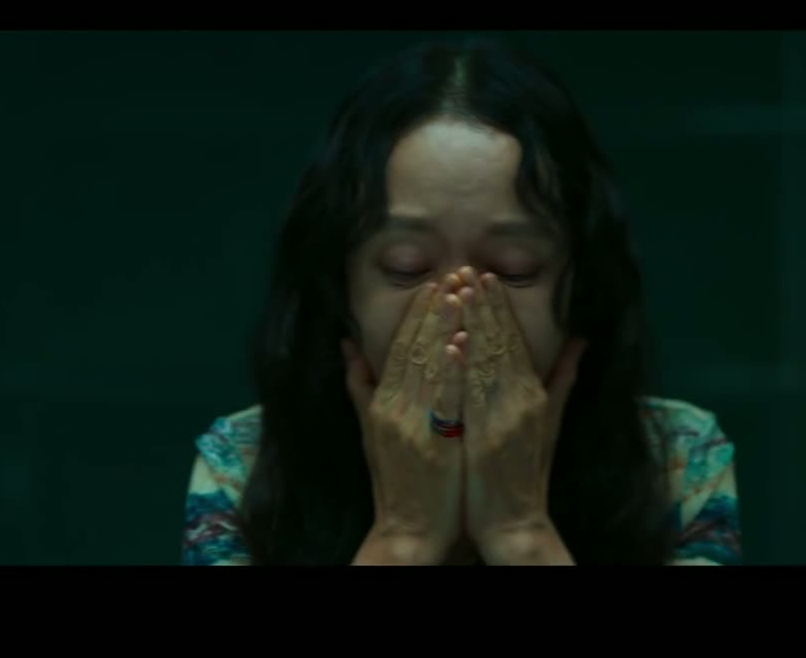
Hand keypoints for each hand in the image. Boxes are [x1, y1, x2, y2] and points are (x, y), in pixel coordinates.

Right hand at [344, 281, 468, 564]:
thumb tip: (346, 344)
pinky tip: (459, 344)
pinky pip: (442, 400)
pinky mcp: (433, 444)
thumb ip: (360, 385)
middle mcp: (394, 409)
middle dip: (434, 310)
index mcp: (382, 403)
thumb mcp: (370, 430)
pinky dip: (450, 371)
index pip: (398, 347)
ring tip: (459, 296)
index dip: (416, 315)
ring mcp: (413, 426)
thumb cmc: (396, 480)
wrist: (407, 529)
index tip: (434, 284)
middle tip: (452, 275)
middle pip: (414, 349)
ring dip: (444, 328)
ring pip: (428, 367)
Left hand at [455, 267, 586, 563]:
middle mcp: (520, 402)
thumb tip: (580, 341)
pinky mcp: (484, 439)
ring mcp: (502, 420)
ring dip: (468, 323)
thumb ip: (562, 380)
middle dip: (480, 304)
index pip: (513, 341)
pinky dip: (463, 369)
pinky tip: (453, 342)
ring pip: (483, 361)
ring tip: (454, 291)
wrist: (515, 523)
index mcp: (533, 395)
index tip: (483, 277)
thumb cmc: (526, 474)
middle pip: (497, 343)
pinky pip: (471, 397)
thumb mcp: (551, 423)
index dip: (497, 307)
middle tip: (464, 269)